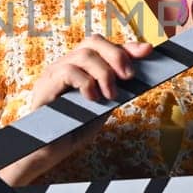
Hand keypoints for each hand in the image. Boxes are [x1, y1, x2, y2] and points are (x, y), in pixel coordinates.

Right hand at [0, 36, 154, 192]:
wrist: (44, 151)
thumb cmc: (70, 131)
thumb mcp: (101, 109)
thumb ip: (113, 92)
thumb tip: (135, 77)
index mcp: (80, 69)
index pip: (103, 47)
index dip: (126, 46)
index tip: (148, 51)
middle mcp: (66, 66)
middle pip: (93, 41)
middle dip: (117, 54)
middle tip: (129, 76)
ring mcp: (54, 74)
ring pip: (84, 54)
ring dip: (104, 73)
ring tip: (110, 94)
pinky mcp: (46, 86)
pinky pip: (68, 71)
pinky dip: (86, 82)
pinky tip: (92, 98)